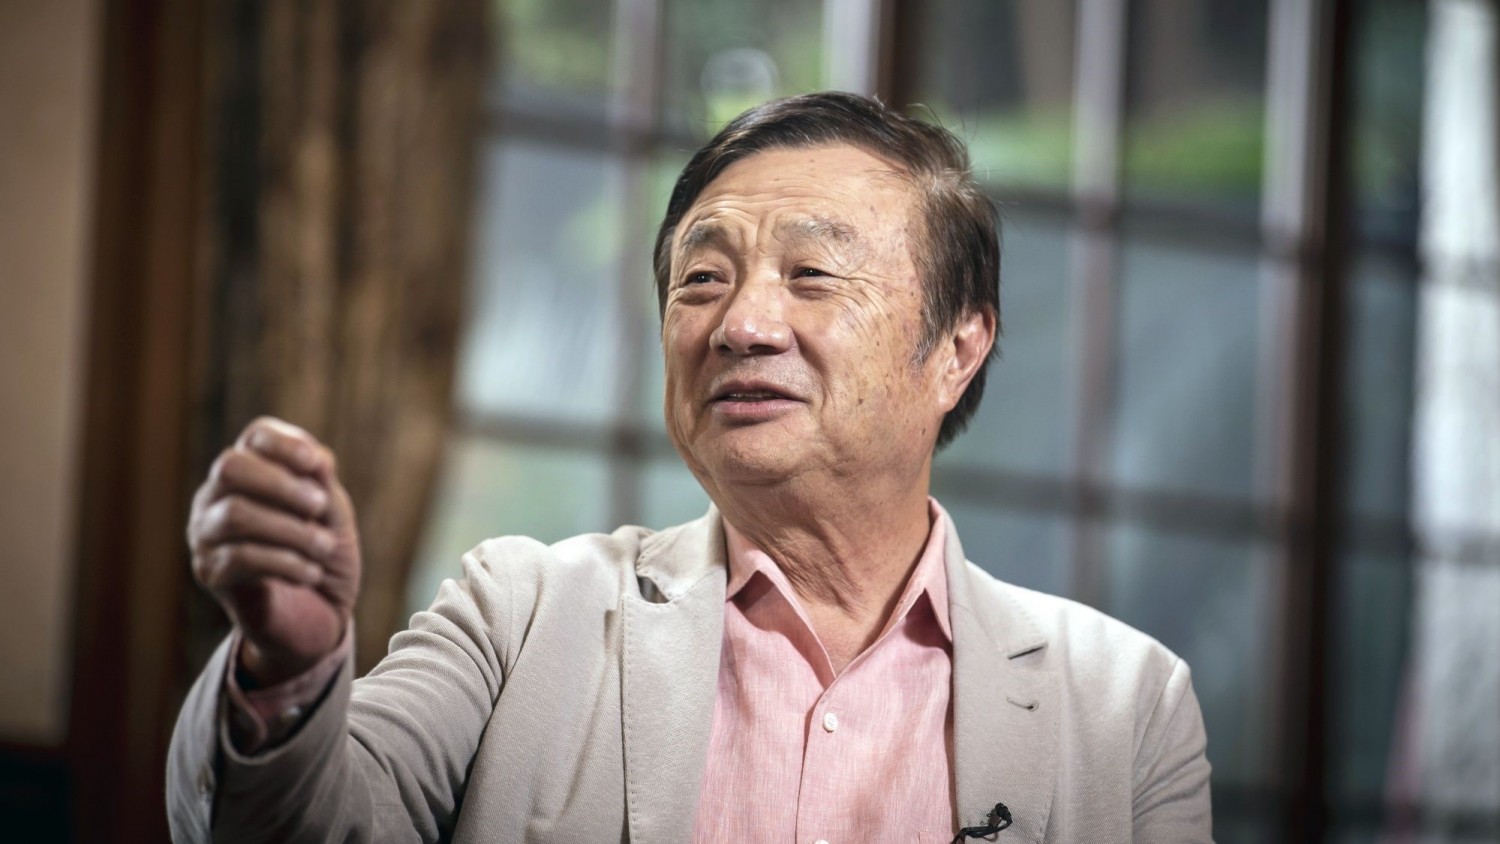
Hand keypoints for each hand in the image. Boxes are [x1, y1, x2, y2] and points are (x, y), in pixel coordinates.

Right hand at [188, 417, 361, 686]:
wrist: (318, 615)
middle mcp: (219, 496)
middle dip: (282, 485)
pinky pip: (241, 557)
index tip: (318, 465)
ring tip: (324, 548)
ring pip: (235, 513)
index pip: (256, 436)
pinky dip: (286, 562)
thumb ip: (321, 483)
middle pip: (230, 467)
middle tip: (320, 507)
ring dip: (291, 529)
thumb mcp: (332, 514)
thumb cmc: (321, 554)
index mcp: (252, 472)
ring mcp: (207, 534)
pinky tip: (311, 573)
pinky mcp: (210, 572)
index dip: (286, 444)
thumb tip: (316, 459)